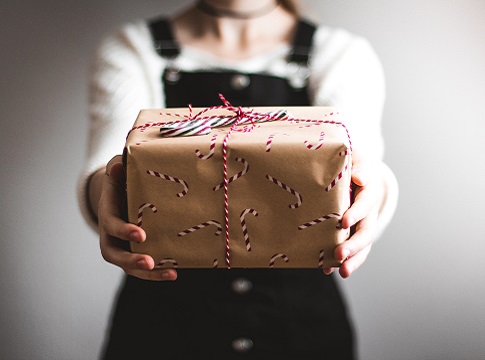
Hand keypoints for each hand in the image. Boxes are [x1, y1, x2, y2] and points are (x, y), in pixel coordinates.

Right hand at [98, 156, 177, 280]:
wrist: (120, 193)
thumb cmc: (121, 180)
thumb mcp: (118, 170)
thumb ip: (117, 168)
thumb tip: (118, 166)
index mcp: (108, 214)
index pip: (111, 225)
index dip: (124, 231)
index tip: (141, 234)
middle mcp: (110, 235)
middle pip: (114, 254)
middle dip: (131, 260)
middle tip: (149, 262)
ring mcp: (122, 246)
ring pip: (128, 266)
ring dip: (148, 273)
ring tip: (170, 273)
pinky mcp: (134, 252)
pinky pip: (142, 268)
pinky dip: (157, 273)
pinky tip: (174, 272)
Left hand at [324, 152, 384, 277]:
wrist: (358, 176)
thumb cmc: (352, 165)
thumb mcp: (356, 159)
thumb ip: (358, 167)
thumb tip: (359, 178)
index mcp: (369, 192)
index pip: (365, 203)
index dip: (356, 213)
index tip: (343, 222)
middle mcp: (369, 212)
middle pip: (366, 231)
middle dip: (354, 245)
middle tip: (339, 254)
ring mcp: (363, 226)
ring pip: (362, 246)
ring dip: (353, 260)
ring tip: (343, 272)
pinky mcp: (353, 234)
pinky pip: (352, 251)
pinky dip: (341, 261)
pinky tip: (327, 270)